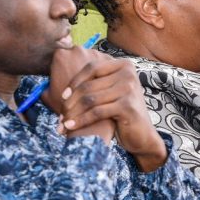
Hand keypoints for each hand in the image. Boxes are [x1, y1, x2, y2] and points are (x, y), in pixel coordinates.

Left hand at [48, 48, 166, 171]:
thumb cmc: (120, 113)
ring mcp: (129, 89)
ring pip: (90, 99)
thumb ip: (94, 82)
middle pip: (88, 85)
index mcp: (124, 65)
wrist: (141, 134)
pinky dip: (81, 120)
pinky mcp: (127, 106)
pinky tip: (70, 126)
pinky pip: (96, 112)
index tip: (62, 96)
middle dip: (70, 102)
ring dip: (72, 113)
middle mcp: (128, 74)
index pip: (92, 68)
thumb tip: (58, 77)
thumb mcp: (109, 92)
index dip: (74, 81)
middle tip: (60, 115)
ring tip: (63, 123)